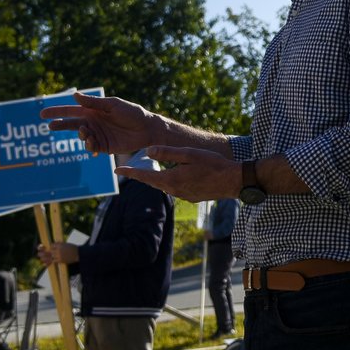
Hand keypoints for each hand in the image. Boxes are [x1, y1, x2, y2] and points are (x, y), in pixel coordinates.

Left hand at [37, 242, 78, 265]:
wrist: (79, 254)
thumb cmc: (73, 248)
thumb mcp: (66, 244)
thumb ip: (60, 245)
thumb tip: (53, 246)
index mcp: (60, 244)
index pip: (52, 245)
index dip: (49, 247)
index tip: (46, 248)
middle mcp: (58, 249)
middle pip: (49, 251)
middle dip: (43, 252)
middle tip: (38, 253)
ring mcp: (59, 255)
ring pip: (49, 256)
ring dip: (44, 258)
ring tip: (40, 258)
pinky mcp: (60, 260)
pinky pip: (52, 261)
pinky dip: (48, 262)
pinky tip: (44, 263)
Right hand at [39, 91, 159, 154]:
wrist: (147, 128)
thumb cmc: (132, 113)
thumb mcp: (113, 105)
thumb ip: (94, 103)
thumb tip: (75, 95)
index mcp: (93, 110)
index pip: (71, 110)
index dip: (57, 112)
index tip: (42, 113)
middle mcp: (93, 122)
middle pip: (71, 124)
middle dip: (60, 125)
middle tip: (50, 126)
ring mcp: (98, 134)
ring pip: (81, 136)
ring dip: (81, 134)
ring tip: (85, 131)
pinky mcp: (104, 146)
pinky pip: (91, 147)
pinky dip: (89, 145)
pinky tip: (92, 142)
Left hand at [119, 146, 242, 203]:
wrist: (234, 182)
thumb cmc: (213, 164)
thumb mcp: (189, 154)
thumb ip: (167, 153)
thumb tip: (148, 151)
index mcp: (171, 179)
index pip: (144, 176)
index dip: (129, 172)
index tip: (116, 170)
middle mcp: (174, 190)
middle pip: (153, 182)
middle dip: (142, 175)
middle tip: (130, 169)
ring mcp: (184, 196)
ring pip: (165, 185)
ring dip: (158, 178)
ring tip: (152, 171)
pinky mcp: (192, 198)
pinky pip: (177, 189)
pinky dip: (172, 182)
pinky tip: (177, 176)